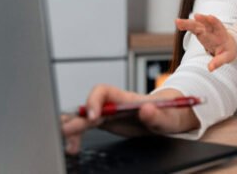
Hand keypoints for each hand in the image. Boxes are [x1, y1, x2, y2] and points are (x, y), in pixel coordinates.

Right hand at [61, 86, 198, 154]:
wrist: (168, 117)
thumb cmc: (169, 113)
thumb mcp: (168, 116)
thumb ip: (157, 114)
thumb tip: (146, 109)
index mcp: (127, 99)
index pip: (104, 91)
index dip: (94, 101)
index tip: (93, 117)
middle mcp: (113, 104)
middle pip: (89, 107)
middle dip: (76, 119)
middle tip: (68, 132)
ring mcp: (108, 113)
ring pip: (83, 117)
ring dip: (73, 128)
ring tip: (69, 145)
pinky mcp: (106, 122)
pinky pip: (86, 126)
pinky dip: (77, 135)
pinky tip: (74, 146)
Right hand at [175, 14, 236, 70]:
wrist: (227, 45)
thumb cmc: (227, 51)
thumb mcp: (226, 57)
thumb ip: (218, 62)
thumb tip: (210, 68)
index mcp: (221, 34)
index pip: (218, 26)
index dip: (214, 21)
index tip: (210, 17)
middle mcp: (213, 29)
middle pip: (206, 24)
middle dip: (201, 20)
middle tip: (196, 16)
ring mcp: (205, 30)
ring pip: (196, 25)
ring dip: (188, 23)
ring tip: (178, 22)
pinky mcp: (199, 31)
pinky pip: (192, 28)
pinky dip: (185, 25)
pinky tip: (178, 23)